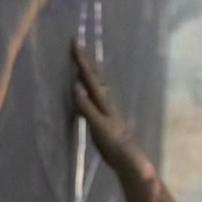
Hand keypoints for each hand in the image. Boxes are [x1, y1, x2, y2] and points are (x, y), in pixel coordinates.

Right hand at [72, 42, 142, 171]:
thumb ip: (87, 109)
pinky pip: (92, 94)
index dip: (82, 63)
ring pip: (96, 83)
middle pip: (95, 77)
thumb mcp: (100, 127)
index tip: (74, 44)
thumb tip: (76, 88)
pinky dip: (87, 85)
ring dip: (88, 69)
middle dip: (86, 61)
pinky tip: (83, 84)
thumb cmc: (115, 146)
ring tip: (82, 56)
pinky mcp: (102, 116)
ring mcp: (105, 108)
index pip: (91, 79)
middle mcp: (105, 102)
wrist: (128, 159)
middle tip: (76, 42)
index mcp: (104, 103)